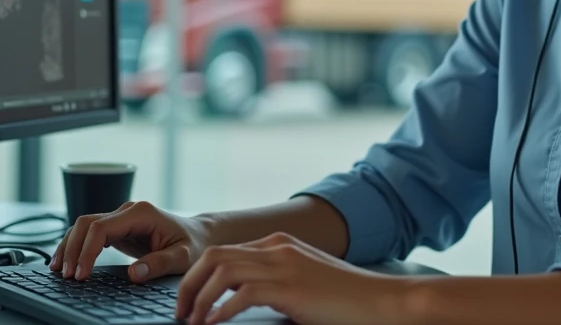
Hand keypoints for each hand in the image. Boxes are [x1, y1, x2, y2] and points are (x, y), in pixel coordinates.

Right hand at [50, 200, 211, 282]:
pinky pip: (90, 233)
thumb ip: (159, 263)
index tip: (80, 275)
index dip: (86, 251)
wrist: (199, 234)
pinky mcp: (118, 227)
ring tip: (58, 270)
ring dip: (68, 246)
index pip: (102, 227)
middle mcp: (128, 210)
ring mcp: (121, 217)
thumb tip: (134, 274)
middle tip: (66, 276)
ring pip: (84, 225)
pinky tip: (66, 262)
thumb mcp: (183, 257)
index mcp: (142, 213)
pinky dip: (76, 245)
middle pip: (87, 223)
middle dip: (72, 249)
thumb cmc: (193, 244)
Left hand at [178, 232, 409, 324]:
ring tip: (194, 321)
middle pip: (214, 256)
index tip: (188, 302)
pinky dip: (221, 309)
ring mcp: (285, 265)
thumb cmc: (343, 299)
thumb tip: (236, 299)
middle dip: (189, 284)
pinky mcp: (291, 288)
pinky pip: (242, 293)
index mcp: (279, 244)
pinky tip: (214, 324)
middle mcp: (278, 248)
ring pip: (222, 270)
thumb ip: (274, 281)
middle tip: (181, 311)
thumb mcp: (303, 282)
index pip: (223, 251)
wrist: (379, 301)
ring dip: (199, 298)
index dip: (198, 277)